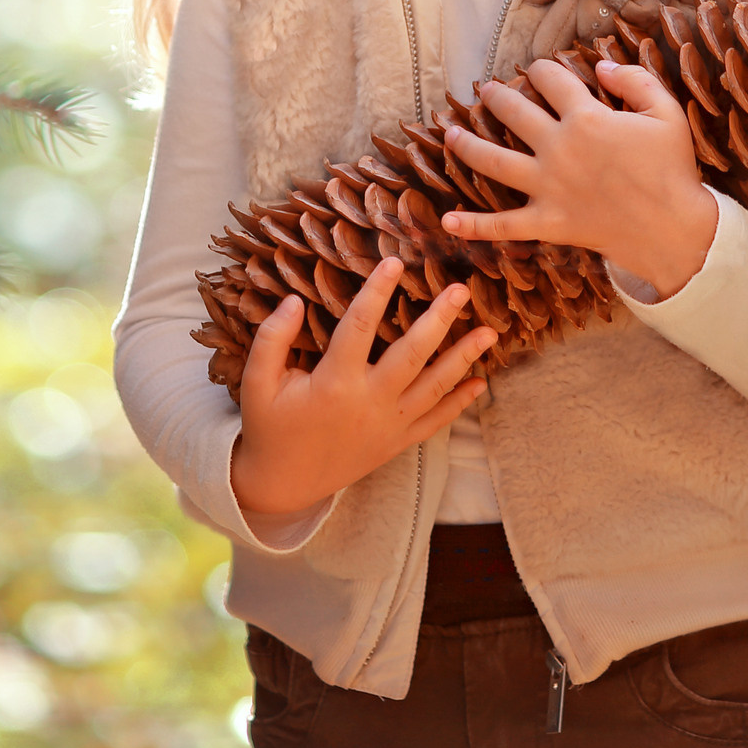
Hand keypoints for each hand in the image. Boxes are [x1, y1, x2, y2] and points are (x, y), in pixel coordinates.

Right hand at [229, 256, 497, 517]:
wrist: (284, 484)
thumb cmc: (270, 427)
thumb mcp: (258, 382)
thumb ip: (272, 338)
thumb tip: (293, 300)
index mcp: (333, 382)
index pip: (360, 326)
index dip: (377, 291)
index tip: (394, 262)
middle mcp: (368, 402)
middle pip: (411, 354)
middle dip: (439, 320)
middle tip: (461, 290)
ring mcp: (388, 425)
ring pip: (434, 387)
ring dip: (463, 358)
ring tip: (489, 332)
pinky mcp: (396, 443)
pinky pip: (435, 422)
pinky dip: (459, 403)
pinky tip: (480, 382)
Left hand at [440, 57, 719, 298]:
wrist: (673, 228)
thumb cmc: (671, 169)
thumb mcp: (666, 113)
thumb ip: (635, 81)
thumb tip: (602, 65)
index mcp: (586, 118)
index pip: (551, 80)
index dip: (543, 70)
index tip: (538, 70)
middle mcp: (559, 148)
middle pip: (514, 113)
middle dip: (496, 97)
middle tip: (485, 90)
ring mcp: (548, 186)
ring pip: (493, 161)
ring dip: (467, 146)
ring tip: (451, 134)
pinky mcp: (546, 221)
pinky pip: (504, 225)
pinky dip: (474, 226)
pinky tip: (449, 221)